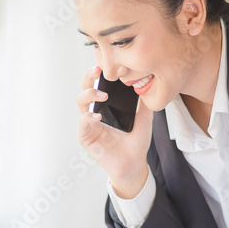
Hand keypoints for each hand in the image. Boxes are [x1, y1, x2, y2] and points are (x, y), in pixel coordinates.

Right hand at [76, 65, 153, 195]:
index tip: (105, 64)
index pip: (98, 85)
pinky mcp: (87, 138)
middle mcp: (95, 112)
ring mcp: (89, 125)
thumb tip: (148, 82)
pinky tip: (97, 116)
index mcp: (106, 106)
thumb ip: (144, 102)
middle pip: (85, 89)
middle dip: (89, 77)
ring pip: (81, 104)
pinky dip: (87, 119)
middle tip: (98, 70)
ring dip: (89, 95)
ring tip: (103, 94)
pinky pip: (82, 126)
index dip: (98, 73)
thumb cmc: (137, 141)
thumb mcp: (145, 118)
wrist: (135, 163)